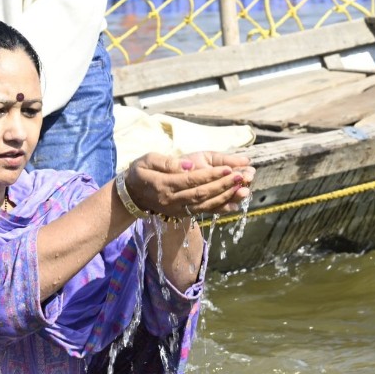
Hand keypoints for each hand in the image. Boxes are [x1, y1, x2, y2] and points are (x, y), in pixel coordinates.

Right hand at [126, 151, 255, 219]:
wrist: (131, 194)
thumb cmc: (140, 172)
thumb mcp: (147, 160)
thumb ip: (166, 162)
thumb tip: (187, 165)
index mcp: (162, 185)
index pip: (190, 180)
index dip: (211, 175)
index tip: (228, 168)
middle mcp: (170, 200)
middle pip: (201, 194)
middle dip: (223, 186)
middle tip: (241, 176)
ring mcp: (176, 209)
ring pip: (204, 205)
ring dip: (225, 197)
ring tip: (242, 188)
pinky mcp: (181, 213)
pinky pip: (203, 212)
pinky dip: (220, 208)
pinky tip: (235, 204)